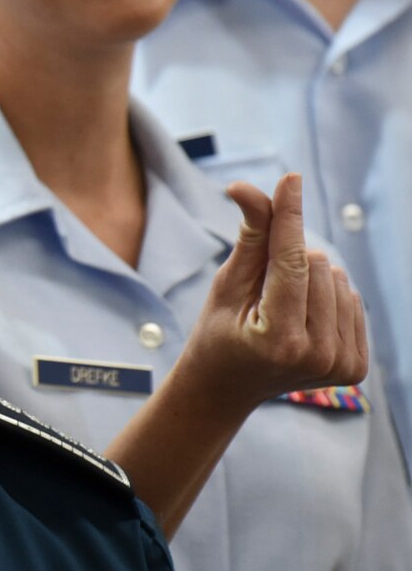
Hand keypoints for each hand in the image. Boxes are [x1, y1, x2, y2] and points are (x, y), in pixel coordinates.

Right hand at [177, 174, 366, 412]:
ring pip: (339, 279)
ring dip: (310, 278)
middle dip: (289, 261)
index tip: (290, 179)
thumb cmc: (217, 335)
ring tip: (281, 308)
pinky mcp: (355, 367)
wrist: (226, 391)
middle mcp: (317, 355)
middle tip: (261, 293)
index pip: (292, 263)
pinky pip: (352, 299)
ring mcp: (340, 365)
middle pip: (319, 264)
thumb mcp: (225, 287)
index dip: (289, 218)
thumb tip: (247, 187)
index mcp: (279, 340)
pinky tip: (302, 318)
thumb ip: (249, 238)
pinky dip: (327, 297)